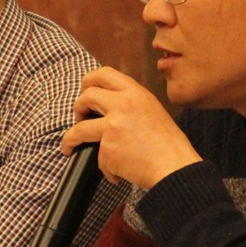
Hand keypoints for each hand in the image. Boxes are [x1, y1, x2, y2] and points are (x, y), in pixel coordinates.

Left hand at [61, 67, 201, 187]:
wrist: (174, 166)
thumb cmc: (169, 145)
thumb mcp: (153, 111)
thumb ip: (132, 105)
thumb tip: (110, 110)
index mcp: (136, 93)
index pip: (104, 74)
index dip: (89, 81)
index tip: (86, 92)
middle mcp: (123, 104)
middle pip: (87, 96)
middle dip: (78, 108)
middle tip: (81, 119)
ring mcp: (113, 126)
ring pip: (79, 128)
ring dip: (71, 139)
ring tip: (72, 146)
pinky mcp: (107, 148)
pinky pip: (96, 156)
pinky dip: (105, 167)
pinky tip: (116, 173)